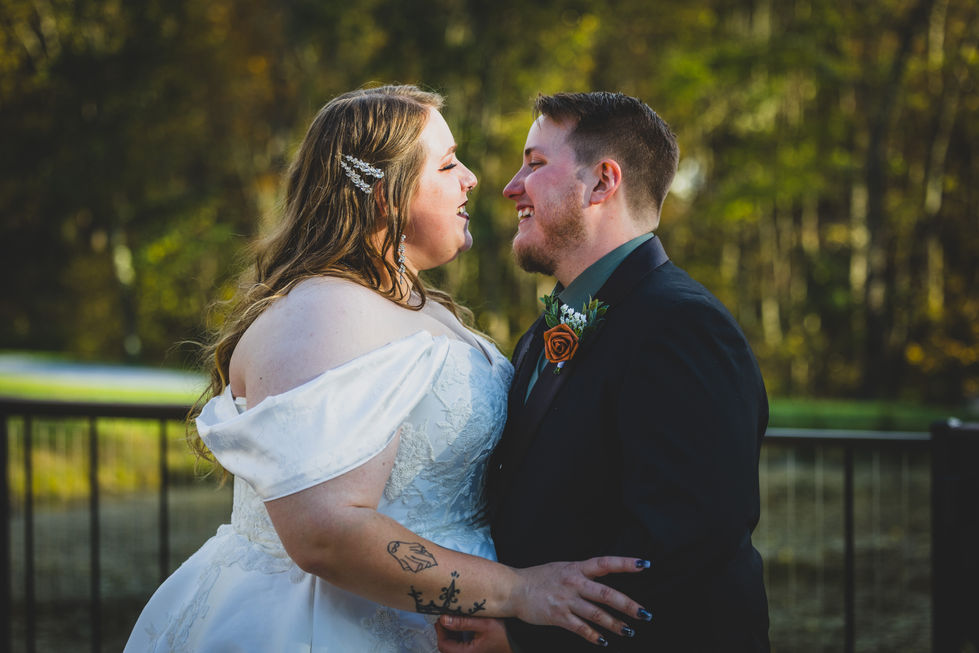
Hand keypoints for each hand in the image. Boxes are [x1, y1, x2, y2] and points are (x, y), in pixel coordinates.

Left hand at [436, 615, 511, 652]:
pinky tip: (459, 624)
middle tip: (445, 616)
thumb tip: (444, 619)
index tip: (442, 617)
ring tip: (452, 618)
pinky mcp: (472, 651)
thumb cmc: (504, 634)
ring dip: (449, 633)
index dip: (440, 631)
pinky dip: (456, 635)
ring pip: (451, 646)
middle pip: (445, 647)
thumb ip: (463, 622)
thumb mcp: (484, 624)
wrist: (517, 642)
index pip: (443, 645)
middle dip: (443, 631)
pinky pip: (458, 645)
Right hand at [508, 556, 648, 646]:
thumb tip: (603, 575)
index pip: (605, 563)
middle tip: (644, 614)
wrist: (514, 588)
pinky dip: (594, 636)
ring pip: (597, 614)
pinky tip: (603, 641)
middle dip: (628, 605)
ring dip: (615, 625)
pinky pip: (581, 628)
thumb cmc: (539, 577)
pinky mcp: (558, 617)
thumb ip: (582, 572)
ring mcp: (566, 601)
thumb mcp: (563, 568)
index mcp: (577, 568)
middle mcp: (574, 583)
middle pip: (606, 594)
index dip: (625, 563)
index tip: (644, 564)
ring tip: (629, 631)